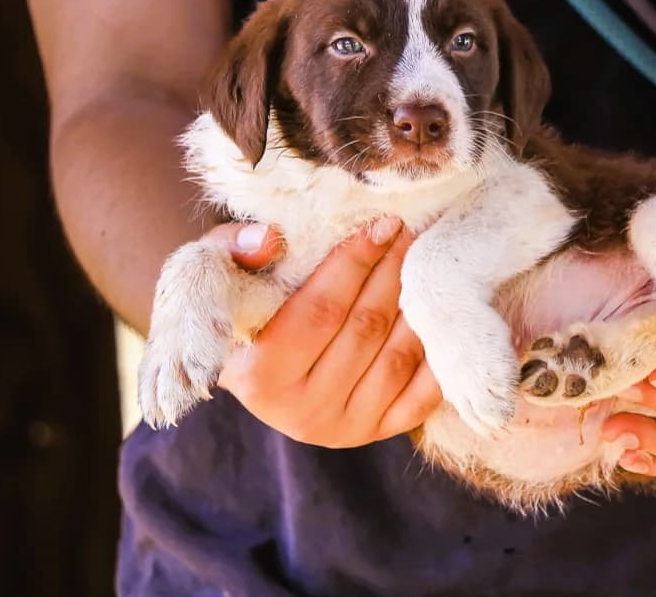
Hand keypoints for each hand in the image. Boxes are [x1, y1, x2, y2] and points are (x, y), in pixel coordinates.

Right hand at [211, 219, 442, 446]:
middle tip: (409, 233)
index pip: (320, 310)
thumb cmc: (237, 308)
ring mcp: (344, 428)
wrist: (247, 365)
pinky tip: (439, 313)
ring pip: (398, 357)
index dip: (355, 263)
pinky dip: (436, 352)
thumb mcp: (216, 274)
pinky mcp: (378, 432)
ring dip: (417, 304)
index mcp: (258, 376)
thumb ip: (234, 250)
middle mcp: (302, 412)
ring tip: (424, 262)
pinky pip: (423, 393)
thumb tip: (269, 240)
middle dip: (392, 273)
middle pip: (364, 329)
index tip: (382, 224)